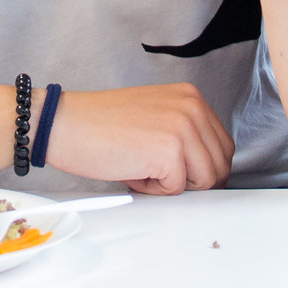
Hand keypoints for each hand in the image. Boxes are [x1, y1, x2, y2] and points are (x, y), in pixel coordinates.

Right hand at [42, 83, 233, 193]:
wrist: (65, 123)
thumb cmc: (101, 124)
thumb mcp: (155, 115)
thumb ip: (184, 132)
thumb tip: (207, 167)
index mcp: (190, 97)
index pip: (222, 144)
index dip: (204, 167)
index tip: (183, 173)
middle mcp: (192, 107)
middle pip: (220, 163)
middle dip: (193, 180)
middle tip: (160, 175)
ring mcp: (183, 128)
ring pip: (205, 179)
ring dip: (174, 184)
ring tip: (144, 168)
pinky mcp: (170, 151)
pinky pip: (177, 189)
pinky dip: (154, 189)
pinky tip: (133, 170)